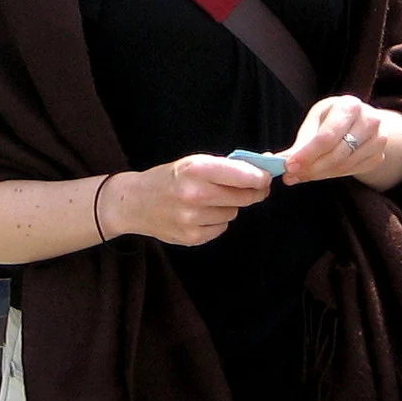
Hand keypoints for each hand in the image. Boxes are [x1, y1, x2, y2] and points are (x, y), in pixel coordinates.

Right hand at [109, 157, 273, 245]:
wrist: (135, 202)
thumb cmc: (170, 178)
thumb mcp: (193, 162)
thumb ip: (227, 167)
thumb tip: (264, 171)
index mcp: (196, 169)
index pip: (244, 175)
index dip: (261, 177)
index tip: (267, 177)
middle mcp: (194, 194)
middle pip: (244, 197)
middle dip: (252, 192)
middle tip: (253, 188)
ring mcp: (192, 219)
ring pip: (233, 213)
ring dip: (229, 207)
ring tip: (209, 200)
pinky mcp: (192, 237)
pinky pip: (221, 228)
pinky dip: (217, 221)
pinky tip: (200, 214)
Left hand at [280, 96, 394, 184]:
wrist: (361, 120)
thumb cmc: (332, 119)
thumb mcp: (315, 122)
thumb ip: (299, 144)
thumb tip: (278, 162)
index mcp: (349, 105)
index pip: (327, 136)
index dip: (307, 154)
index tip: (289, 166)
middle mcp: (369, 120)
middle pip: (337, 154)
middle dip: (311, 168)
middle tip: (291, 176)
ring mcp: (378, 139)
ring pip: (345, 166)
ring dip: (319, 174)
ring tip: (302, 175)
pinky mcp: (379, 155)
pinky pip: (353, 172)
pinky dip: (333, 175)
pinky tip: (320, 172)